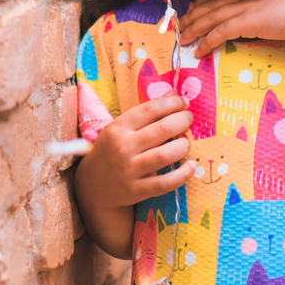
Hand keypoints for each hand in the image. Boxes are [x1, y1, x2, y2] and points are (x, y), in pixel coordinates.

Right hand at [76, 93, 196, 209]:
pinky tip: (191, 166)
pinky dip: (183, 174)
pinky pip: (165, 183)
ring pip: (165, 155)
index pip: (150, 109)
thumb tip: (171, 94)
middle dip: (182, 121)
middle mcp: (123, 147)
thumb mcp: (120, 128)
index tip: (184, 102)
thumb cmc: (111, 150)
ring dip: (183, 146)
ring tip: (186, 142)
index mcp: (118, 128)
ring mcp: (129, 170)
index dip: (171, 103)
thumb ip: (145, 113)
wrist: (94, 185)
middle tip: (189, 119)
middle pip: (162, 129)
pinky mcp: (136, 190)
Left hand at [178, 0, 284, 57]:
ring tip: (183, 40)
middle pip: (209, 5)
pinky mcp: (247, 22)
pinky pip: (219, 33)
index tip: (192, 11)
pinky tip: (199, 51)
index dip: (202, 3)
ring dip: (194, 30)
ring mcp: (244, 7)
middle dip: (192, 17)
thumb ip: (266, 6)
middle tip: (180, 27)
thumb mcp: (281, 2)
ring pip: (210, 18)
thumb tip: (261, 17)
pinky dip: (206, 41)